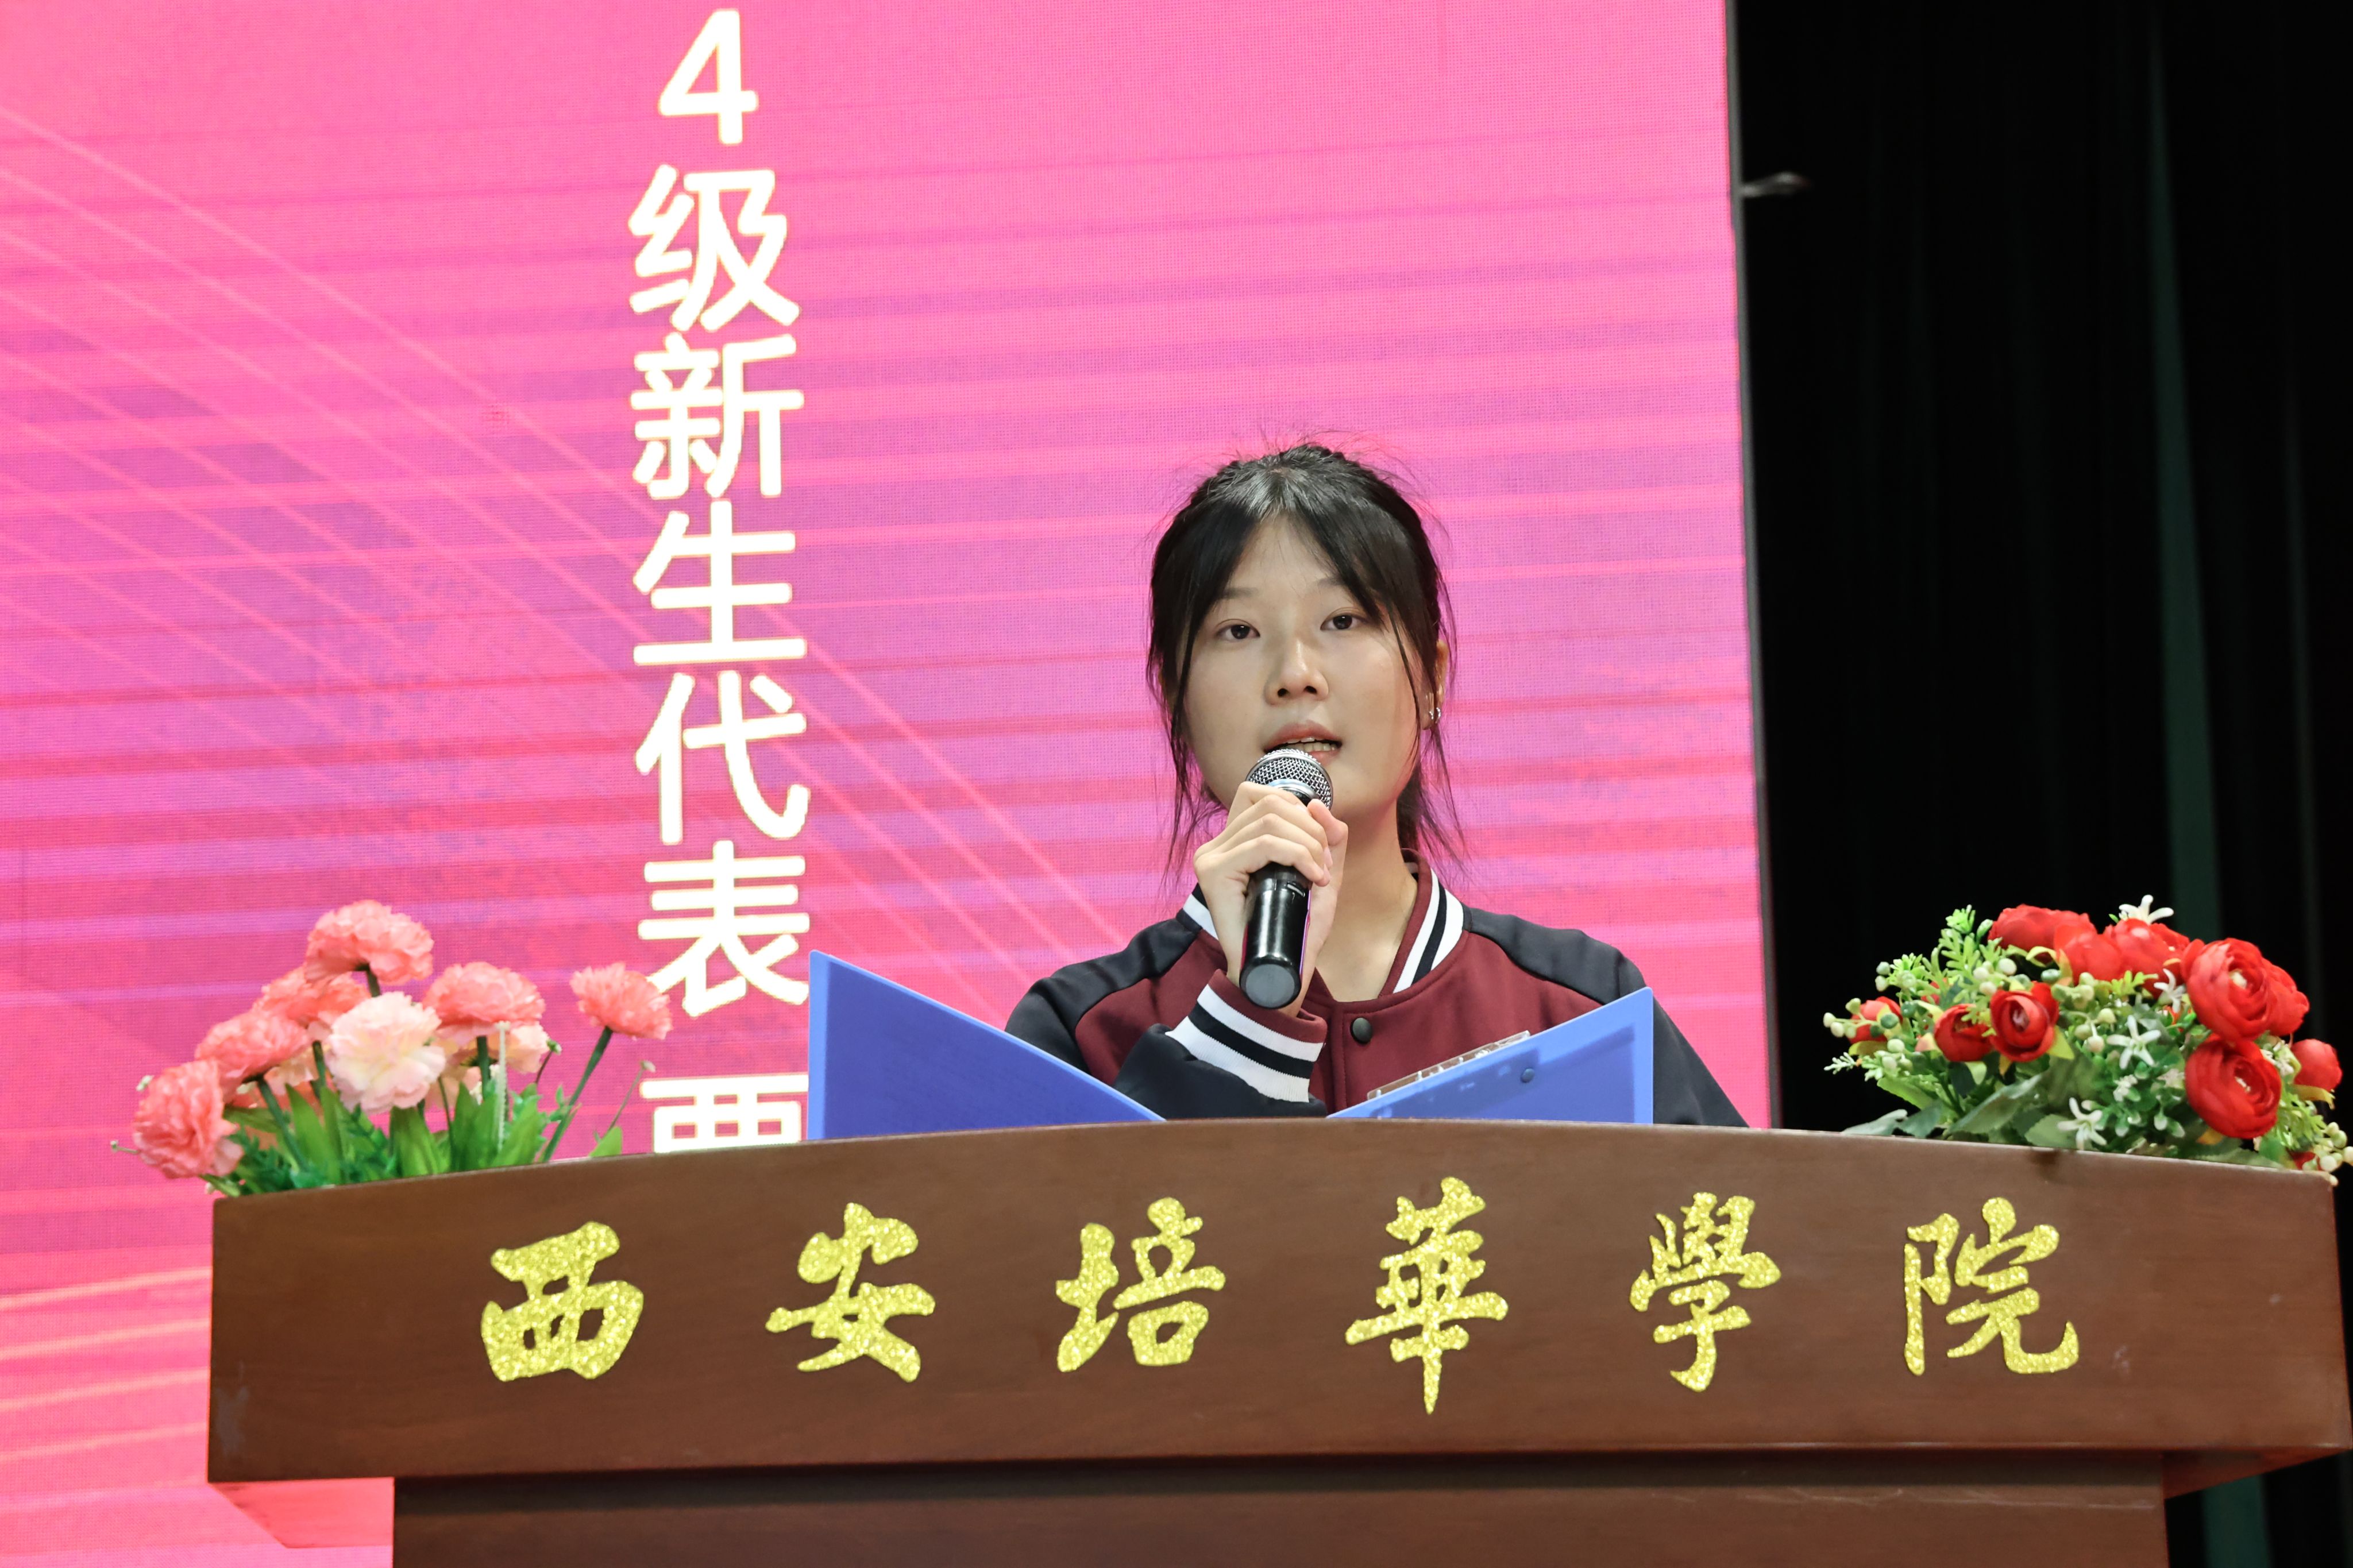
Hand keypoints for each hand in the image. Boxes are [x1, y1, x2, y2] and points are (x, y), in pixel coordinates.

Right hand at [1192, 782, 1348, 1013]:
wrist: (1281, 970)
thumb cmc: (1297, 926)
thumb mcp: (1320, 873)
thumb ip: (1327, 837)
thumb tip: (1317, 802)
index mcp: (1234, 842)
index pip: (1260, 795)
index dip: (1297, 808)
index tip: (1318, 845)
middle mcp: (1217, 845)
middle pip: (1269, 803)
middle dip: (1310, 828)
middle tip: (1324, 865)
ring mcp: (1211, 858)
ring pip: (1269, 821)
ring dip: (1307, 843)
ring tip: (1320, 874)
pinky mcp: (1214, 873)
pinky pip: (1262, 845)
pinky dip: (1297, 855)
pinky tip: (1312, 878)